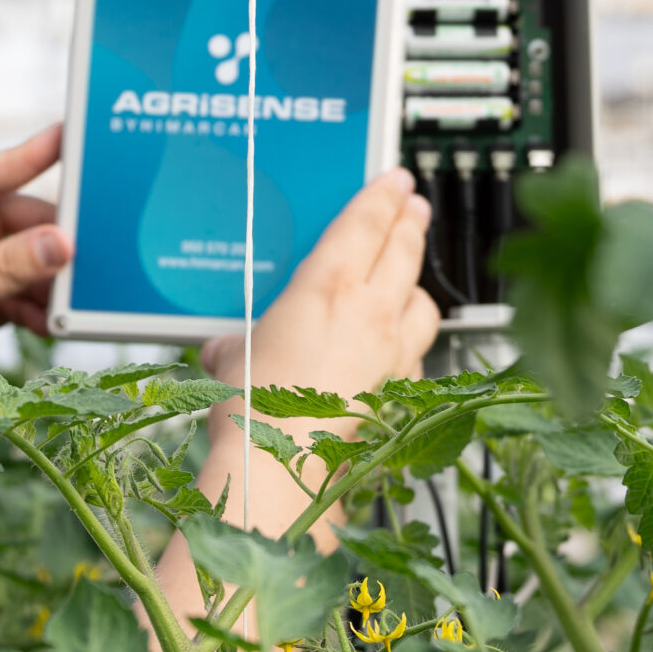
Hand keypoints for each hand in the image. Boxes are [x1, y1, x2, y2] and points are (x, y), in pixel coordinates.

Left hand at [0, 126, 68, 422]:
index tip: (66, 138)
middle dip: (44, 238)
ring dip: (42, 278)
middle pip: (4, 222)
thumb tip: (60, 243)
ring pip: (13, 260)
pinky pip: (10, 294)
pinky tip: (51, 320)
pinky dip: (32, 306)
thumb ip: (6, 268)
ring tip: (72, 292)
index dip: (25, 158)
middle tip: (86, 244)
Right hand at [200, 168, 439, 406]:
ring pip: (423, 303)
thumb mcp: (230, 360)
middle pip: (404, 251)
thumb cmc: (254, 412)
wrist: (281, 472)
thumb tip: (229, 349)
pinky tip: (398, 348)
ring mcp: (393, 354)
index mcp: (327, 289)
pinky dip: (411, 344)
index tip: (397, 180)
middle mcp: (370, 315)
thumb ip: (237, 345)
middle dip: (410, 222)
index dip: (384, 195)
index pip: (366, 223)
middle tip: (413, 206)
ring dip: (417, 284)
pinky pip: (417, 354)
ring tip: (410, 277)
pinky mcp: (400, 392)